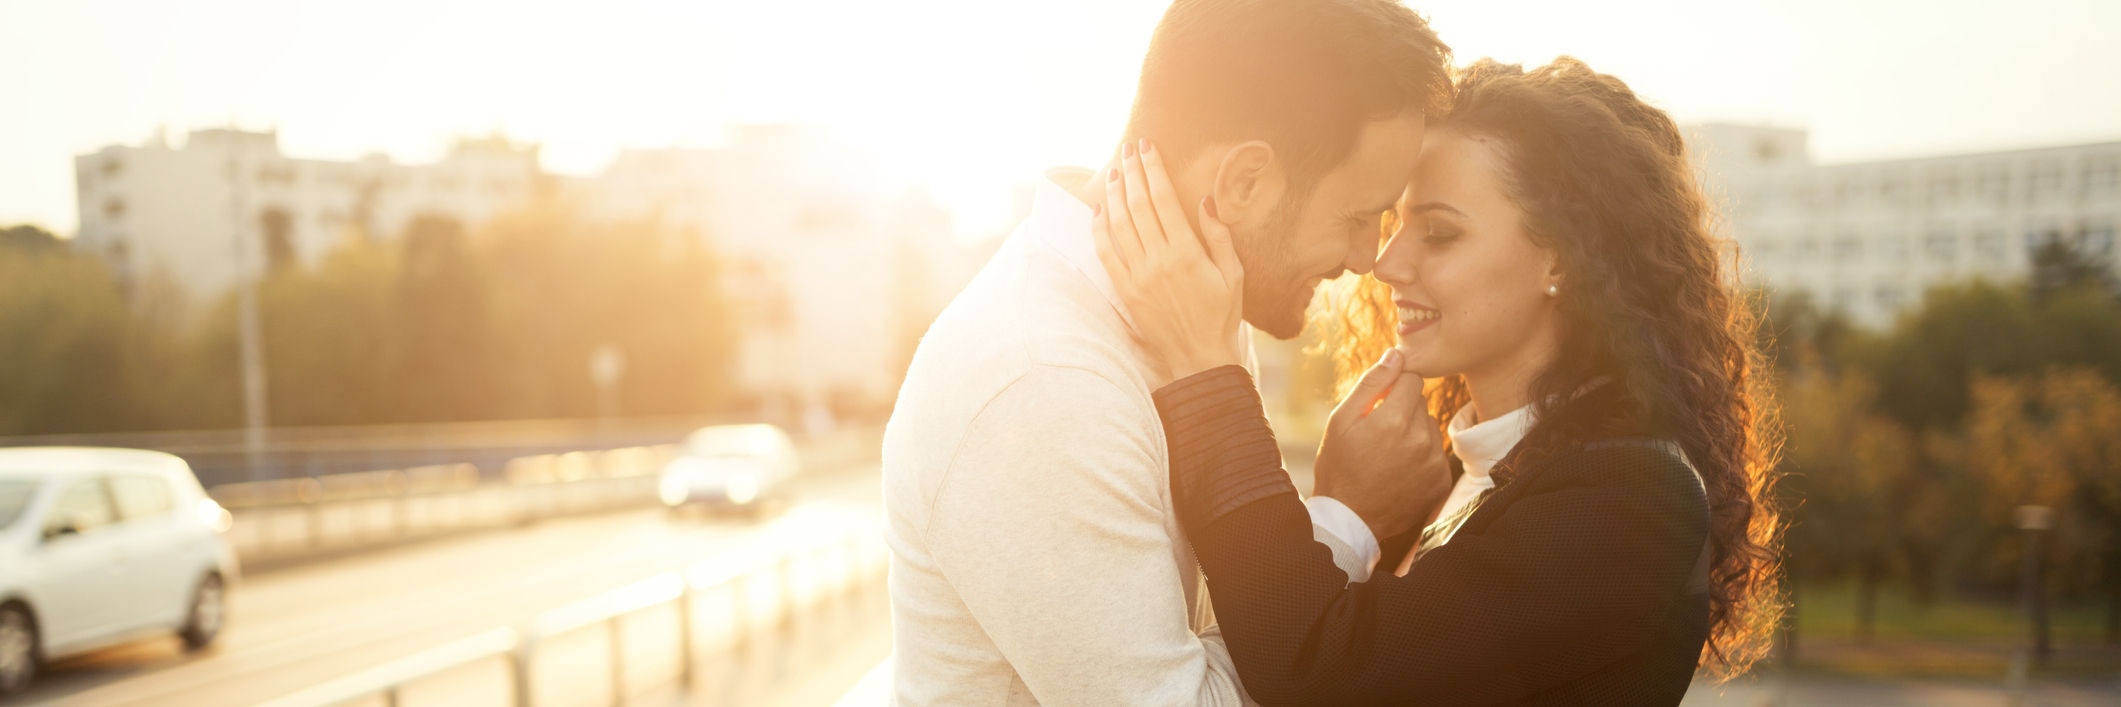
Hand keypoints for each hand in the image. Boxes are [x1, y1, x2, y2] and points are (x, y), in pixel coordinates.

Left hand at [1093, 139, 1244, 384]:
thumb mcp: (1233, 274)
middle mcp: (1160, 260)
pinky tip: (1098, 210)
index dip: (1154, 169)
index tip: (1147, 147)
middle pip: (1139, 205)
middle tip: (1128, 148)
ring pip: (1119, 224)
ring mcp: (1139, 275)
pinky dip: (1099, 229)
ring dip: (1114, 194)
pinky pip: (1106, 254)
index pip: (1165, 199)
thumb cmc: (1220, 315)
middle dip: (1132, 172)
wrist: (1198, 356)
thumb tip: (1205, 200)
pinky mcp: (1126, 291)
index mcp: (1188, 252)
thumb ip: (1219, 236)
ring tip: (1114, 171)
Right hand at [1312, 348, 1451, 540]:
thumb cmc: (1338, 467)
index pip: (1412, 379)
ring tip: (1388, 452)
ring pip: (1430, 426)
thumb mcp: (1341, 421)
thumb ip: (1371, 384)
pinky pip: (1436, 452)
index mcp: (1394, 419)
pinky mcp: (1441, 480)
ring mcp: (1434, 461)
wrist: (1349, 519)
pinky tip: (1400, 469)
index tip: (1379, 403)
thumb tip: (1395, 354)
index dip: (1393, 387)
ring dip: (1413, 431)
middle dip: (1402, 408)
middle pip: (1421, 401)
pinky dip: (1421, 455)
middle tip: (1378, 432)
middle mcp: (1420, 439)